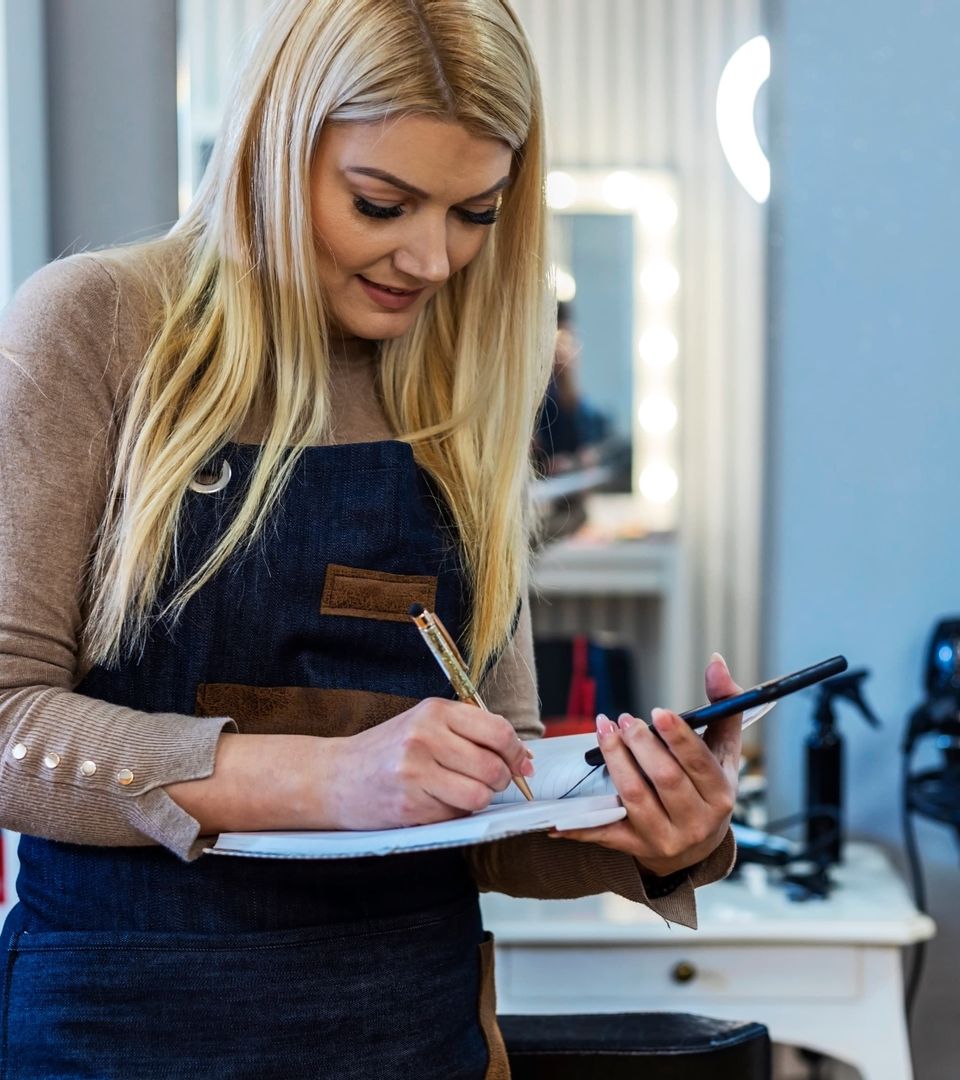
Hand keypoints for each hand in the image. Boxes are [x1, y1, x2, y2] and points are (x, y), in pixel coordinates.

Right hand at [327, 698, 533, 829]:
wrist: (335, 777)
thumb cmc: (388, 750)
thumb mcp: (426, 724)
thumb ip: (472, 733)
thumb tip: (524, 758)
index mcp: (434, 711)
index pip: (498, 732)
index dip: (517, 753)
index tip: (521, 764)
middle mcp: (425, 737)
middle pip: (493, 767)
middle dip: (500, 780)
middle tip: (488, 781)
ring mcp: (415, 772)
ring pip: (479, 795)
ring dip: (478, 799)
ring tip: (459, 791)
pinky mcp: (409, 805)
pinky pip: (455, 815)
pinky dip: (454, 813)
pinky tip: (434, 801)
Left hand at [553, 654, 741, 878]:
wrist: (696, 847)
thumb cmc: (707, 787)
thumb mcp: (723, 751)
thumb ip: (724, 706)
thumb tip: (716, 662)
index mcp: (720, 794)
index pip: (699, 763)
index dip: (677, 736)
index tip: (656, 711)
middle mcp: (695, 821)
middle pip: (665, 778)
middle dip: (640, 743)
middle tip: (623, 718)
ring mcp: (664, 837)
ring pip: (634, 796)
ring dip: (614, 759)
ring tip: (604, 730)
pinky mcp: (635, 848)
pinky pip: (603, 834)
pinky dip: (578, 826)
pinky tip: (555, 815)